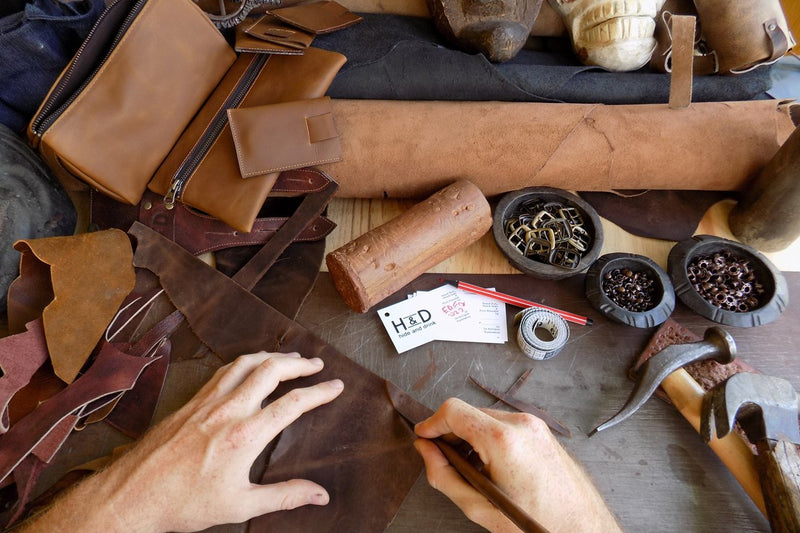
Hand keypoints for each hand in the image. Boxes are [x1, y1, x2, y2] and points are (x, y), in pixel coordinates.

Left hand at [21, 351, 343, 532]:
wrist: (132, 495)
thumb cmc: (183, 504)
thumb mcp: (240, 506)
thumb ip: (284, 497)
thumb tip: (320, 495)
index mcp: (245, 435)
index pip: (293, 403)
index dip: (320, 392)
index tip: (336, 386)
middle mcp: (227, 410)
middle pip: (271, 370)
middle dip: (299, 363)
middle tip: (316, 364)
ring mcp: (206, 402)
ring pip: (245, 363)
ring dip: (272, 356)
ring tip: (289, 358)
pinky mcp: (191, 401)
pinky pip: (223, 370)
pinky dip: (244, 362)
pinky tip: (249, 367)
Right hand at [414, 398, 620, 532]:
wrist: (581, 528)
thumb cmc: (536, 522)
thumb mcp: (479, 506)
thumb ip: (444, 475)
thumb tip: (426, 451)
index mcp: (503, 439)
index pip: (453, 411)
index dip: (432, 423)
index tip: (424, 437)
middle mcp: (521, 424)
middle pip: (469, 412)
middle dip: (451, 433)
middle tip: (444, 460)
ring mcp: (535, 425)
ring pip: (486, 418)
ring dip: (470, 436)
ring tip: (470, 469)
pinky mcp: (542, 431)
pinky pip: (505, 425)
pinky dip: (489, 439)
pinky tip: (490, 466)